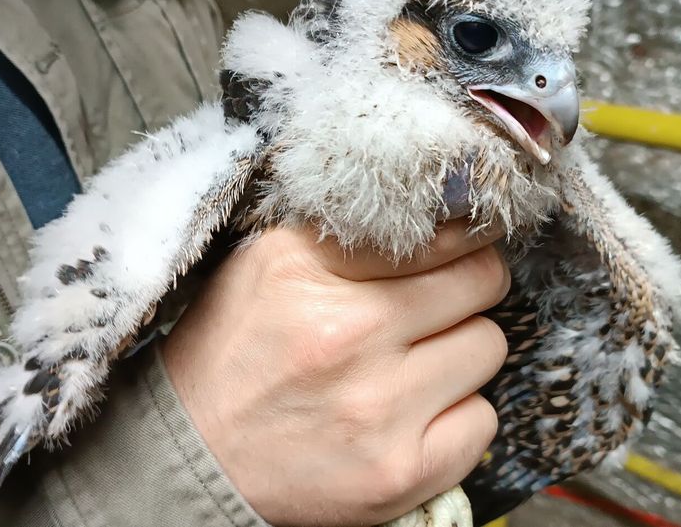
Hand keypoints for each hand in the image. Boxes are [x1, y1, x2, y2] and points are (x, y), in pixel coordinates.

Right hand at [161, 222, 509, 525]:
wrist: (194, 458)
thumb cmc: (234, 356)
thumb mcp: (266, 264)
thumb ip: (344, 230)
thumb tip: (440, 208)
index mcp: (308, 273)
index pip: (438, 232)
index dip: (463, 235)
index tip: (464, 243)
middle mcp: (348, 336)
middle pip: (480, 282)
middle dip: (465, 289)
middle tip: (435, 304)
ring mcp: (379, 409)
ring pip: (487, 348)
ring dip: (458, 353)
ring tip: (408, 364)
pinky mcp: (401, 472)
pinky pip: (482, 422)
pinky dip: (455, 416)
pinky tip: (411, 414)